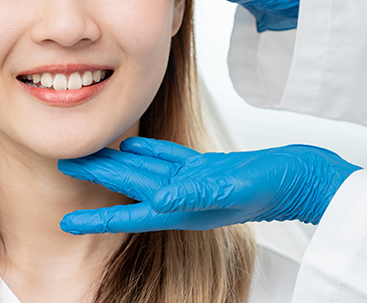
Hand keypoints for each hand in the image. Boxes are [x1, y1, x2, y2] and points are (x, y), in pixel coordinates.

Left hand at [58, 137, 359, 233]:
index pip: (128, 213)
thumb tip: (162, 196)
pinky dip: (149, 151)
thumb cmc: (275, 186)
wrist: (302, 178)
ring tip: (90, 155)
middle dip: (95, 177)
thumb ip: (198, 191)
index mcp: (182, 207)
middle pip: (129, 185)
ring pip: (144, 169)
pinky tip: (133, 145)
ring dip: (116, 163)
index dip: (96, 218)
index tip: (65, 221)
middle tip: (64, 164)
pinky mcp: (207, 167)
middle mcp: (182, 196)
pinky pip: (169, 157)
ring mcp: (194, 181)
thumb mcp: (233, 188)